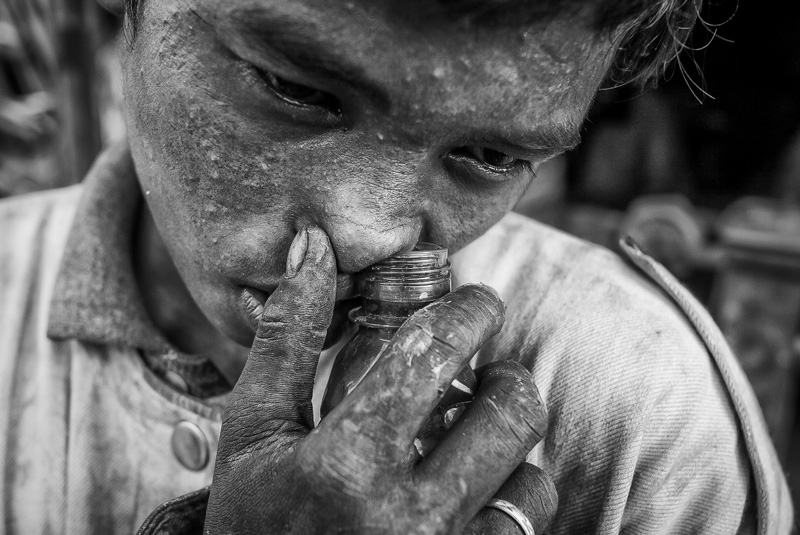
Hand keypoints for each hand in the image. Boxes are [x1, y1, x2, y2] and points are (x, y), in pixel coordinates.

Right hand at [204, 227, 555, 533]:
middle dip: (507, 375)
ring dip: (512, 437)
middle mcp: (406, 517)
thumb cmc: (257, 519)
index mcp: (343, 464)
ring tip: (482, 428)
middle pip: (505, 412)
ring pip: (530, 472)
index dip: (468, 313)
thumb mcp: (255, 429)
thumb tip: (313, 245)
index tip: (478, 301)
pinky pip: (528, 522)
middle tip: (488, 370)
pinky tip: (480, 483)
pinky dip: (516, 491)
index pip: (431, 356)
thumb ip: (287, 338)